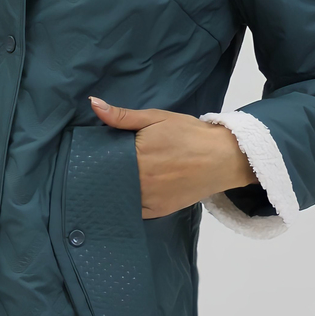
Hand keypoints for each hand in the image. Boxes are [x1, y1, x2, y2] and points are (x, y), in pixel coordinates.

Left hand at [89, 97, 255, 216]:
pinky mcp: (158, 211)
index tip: (90, 156)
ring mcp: (150, 199)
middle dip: (103, 174)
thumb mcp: (156, 118)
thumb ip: (122, 116)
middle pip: (110, 180)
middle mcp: (141, 181)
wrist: (223, 157)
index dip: (96, 158)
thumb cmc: (190, 134)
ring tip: (111, 180)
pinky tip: (126, 193)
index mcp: (137, 156)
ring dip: (113, 189)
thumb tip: (94, 104)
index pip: (102, 161)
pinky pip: (133, 210)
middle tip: (101, 167)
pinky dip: (127, 202)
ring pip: (119, 196)